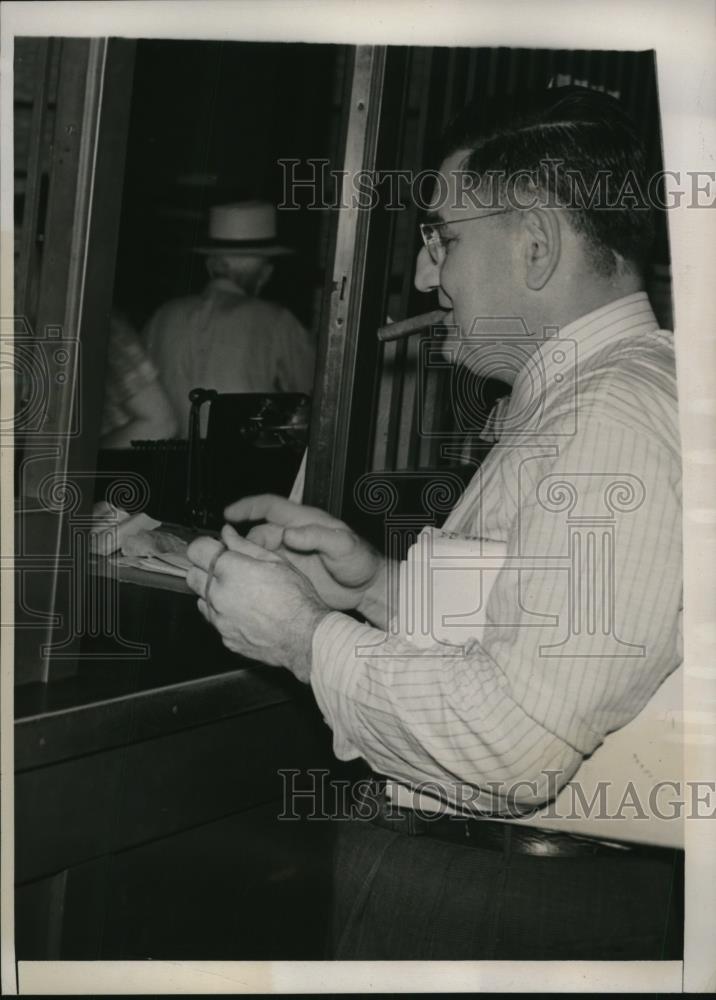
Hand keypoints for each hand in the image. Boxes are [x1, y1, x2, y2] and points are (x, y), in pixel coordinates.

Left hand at [186, 527, 328, 681]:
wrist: (305, 636)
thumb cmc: (296, 598)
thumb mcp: (276, 562)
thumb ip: (245, 546)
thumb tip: (227, 533)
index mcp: (231, 571)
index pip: (196, 550)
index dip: (206, 545)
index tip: (217, 548)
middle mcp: (219, 595)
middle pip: (192, 575)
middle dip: (204, 568)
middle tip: (226, 568)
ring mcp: (220, 619)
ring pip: (200, 598)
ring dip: (212, 591)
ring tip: (238, 591)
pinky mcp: (225, 637)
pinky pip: (214, 620)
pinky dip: (222, 613)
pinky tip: (244, 611)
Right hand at [223, 494, 386, 618]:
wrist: (367, 588)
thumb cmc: (360, 561)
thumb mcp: (343, 545)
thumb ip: (318, 537)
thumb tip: (289, 534)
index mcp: (303, 522)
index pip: (269, 507)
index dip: (248, 507)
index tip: (228, 514)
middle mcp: (293, 536)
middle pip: (258, 534)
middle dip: (242, 542)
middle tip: (232, 557)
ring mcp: (290, 555)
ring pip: (259, 553)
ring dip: (246, 560)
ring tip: (236, 572)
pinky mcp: (290, 573)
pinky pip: (266, 570)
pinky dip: (255, 574)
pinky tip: (248, 584)